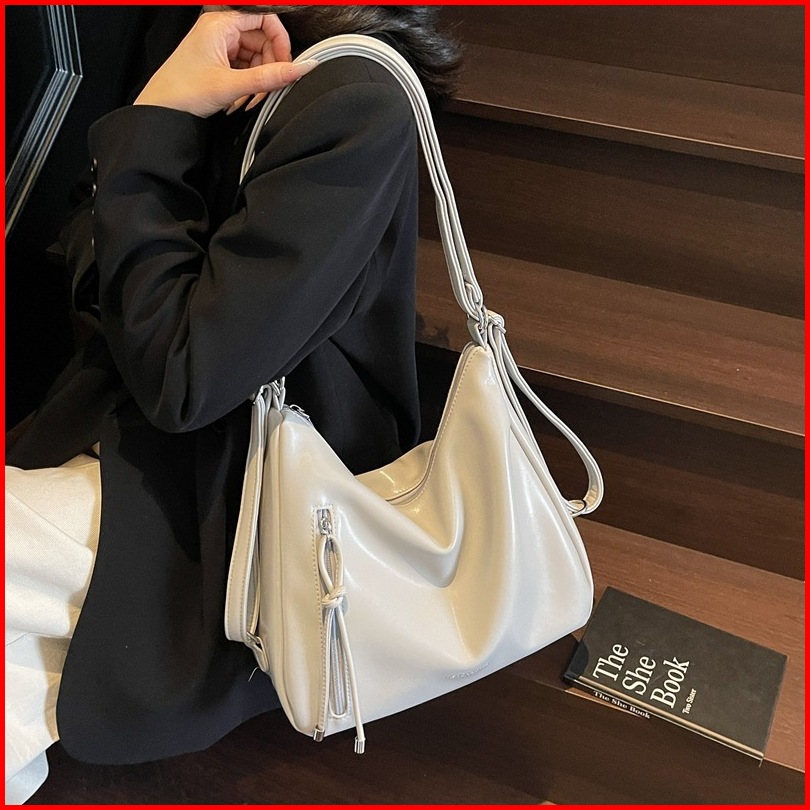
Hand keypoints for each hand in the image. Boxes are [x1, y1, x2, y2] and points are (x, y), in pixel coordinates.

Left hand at [133, 11, 317, 117]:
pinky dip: (249, 82)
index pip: (265, 18)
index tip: (286, 64)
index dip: (280, 41)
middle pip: (262, 39)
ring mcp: (219, 44)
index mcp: (220, 23)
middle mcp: (220, 29)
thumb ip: (271, 77)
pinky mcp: (218, 59)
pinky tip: (242, 97)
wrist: (161, 109)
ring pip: (255, 55)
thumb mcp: (233, 86)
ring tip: (249, 98)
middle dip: (269, 65)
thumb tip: (302, 68)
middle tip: (268, 88)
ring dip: (259, 78)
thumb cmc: (184, 91)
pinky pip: (245, 65)